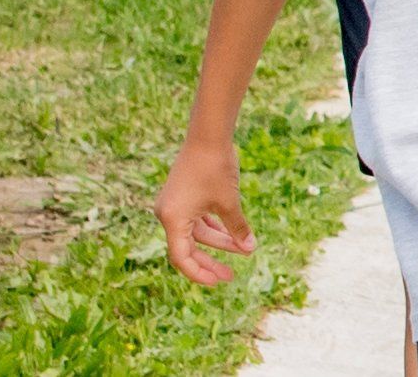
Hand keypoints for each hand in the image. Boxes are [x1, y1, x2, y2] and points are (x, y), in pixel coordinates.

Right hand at [155, 140, 254, 286]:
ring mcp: (174, 206)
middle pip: (188, 248)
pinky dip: (214, 227)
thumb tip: (250, 249)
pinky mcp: (183, 197)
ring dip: (218, 241)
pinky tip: (232, 234)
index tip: (219, 281)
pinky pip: (197, 220)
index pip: (182, 258)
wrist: (208, 136)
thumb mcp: (229, 201)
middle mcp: (168, 215)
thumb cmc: (216, 168)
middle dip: (210, 262)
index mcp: (173, 220)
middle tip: (230, 276)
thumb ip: (237, 227)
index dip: (199, 272)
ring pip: (196, 233)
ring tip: (243, 249)